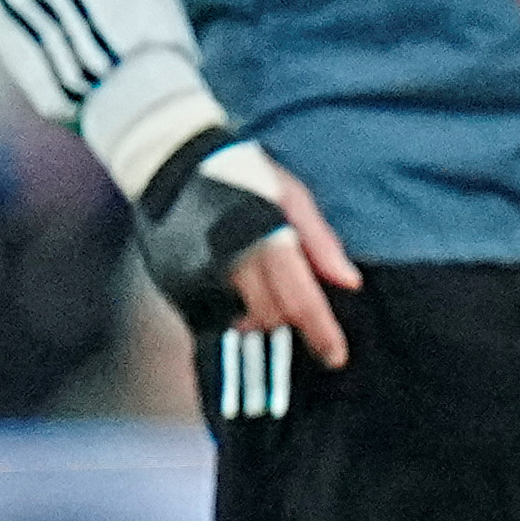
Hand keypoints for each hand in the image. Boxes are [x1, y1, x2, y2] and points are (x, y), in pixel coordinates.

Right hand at [135, 133, 355, 367]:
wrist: (170, 162)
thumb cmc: (242, 173)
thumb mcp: (291, 196)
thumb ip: (320, 242)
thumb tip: (350, 282)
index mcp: (265, 239)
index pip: (300, 301)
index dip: (321, 333)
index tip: (336, 358)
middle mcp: (228, 262)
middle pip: (269, 317)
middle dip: (287, 319)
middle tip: (294, 306)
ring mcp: (195, 275)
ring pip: (237, 319)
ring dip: (255, 316)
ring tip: (259, 291)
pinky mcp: (172, 280)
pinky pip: (207, 312)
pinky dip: (226, 309)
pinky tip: (229, 287)